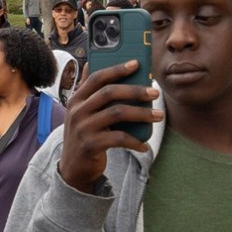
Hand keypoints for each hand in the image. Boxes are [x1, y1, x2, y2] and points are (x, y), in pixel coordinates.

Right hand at [56, 60, 161, 193]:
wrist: (73, 169)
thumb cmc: (84, 136)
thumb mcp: (81, 113)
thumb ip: (88, 91)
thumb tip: (92, 63)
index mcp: (76, 99)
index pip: (97, 78)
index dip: (117, 69)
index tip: (136, 64)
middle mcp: (77, 111)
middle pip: (109, 93)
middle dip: (135, 90)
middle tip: (155, 92)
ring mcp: (83, 128)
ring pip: (117, 113)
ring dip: (142, 114)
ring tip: (158, 115)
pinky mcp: (91, 145)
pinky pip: (119, 138)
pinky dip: (135, 141)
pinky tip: (144, 145)